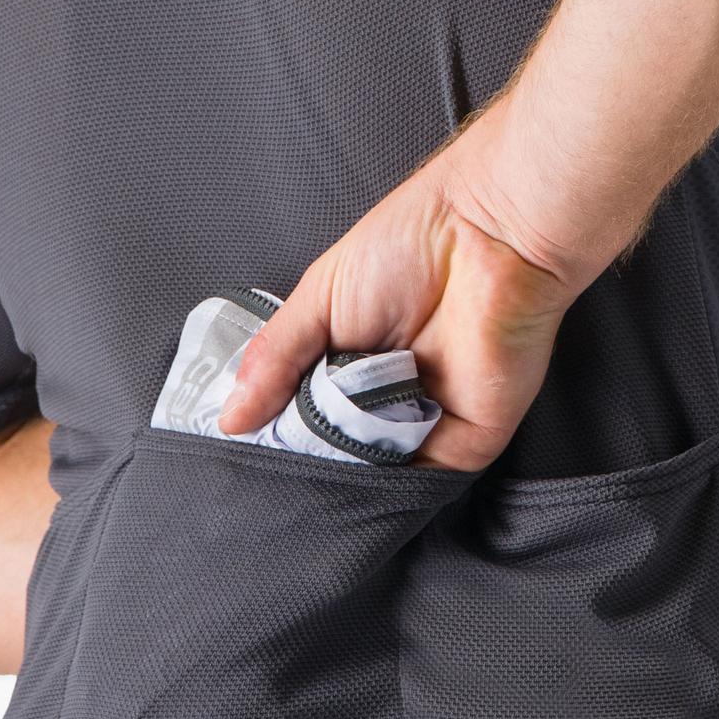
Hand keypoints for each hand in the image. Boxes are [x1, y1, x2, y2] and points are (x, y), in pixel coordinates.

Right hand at [218, 142, 581, 471]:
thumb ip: (273, 361)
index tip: (242, 453)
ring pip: (371, 476)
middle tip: (269, 466)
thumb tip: (230, 416)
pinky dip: (382, 483)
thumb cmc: (411, 244)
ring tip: (310, 458)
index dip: (274, 439)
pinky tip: (353, 466)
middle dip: (303, 462)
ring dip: (339, 474)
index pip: (302, 422)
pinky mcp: (464, 443)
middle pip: (334, 456)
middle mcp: (386, 401)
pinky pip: (414, 483)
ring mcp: (425, 425)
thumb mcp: (316, 300)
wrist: (488, 235)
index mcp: (349, 367)